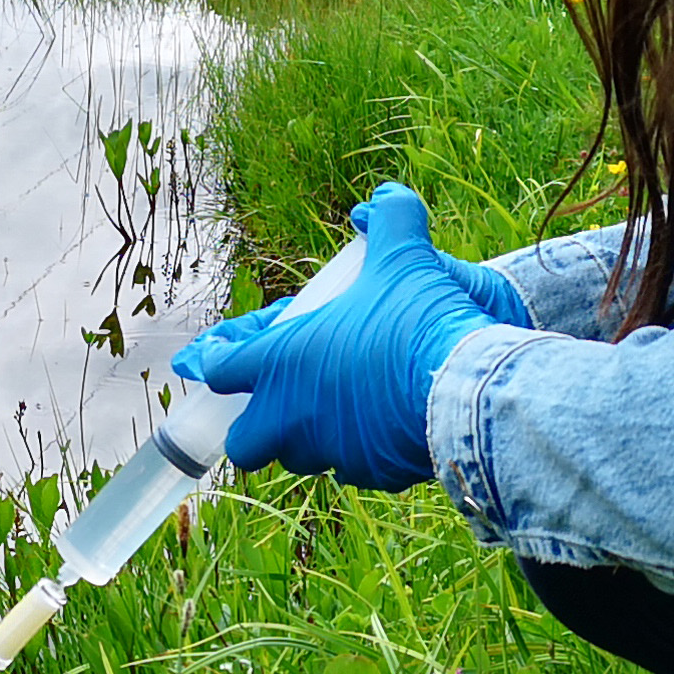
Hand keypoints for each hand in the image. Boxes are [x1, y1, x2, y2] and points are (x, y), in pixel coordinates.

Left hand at [170, 185, 508, 487]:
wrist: (469, 389)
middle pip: (246, 441)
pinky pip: (352, 469)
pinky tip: (381, 428)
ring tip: (333, 410)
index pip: (223, 369)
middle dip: (251, 426)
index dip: (212, 361)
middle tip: (272, 404)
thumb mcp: (406, 256)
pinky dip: (358, 453)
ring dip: (308, 437)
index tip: (204, 360)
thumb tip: (385, 198)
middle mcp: (294, 414)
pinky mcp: (372, 474)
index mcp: (283, 361)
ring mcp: (332, 450)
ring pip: (301, 457)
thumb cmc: (420, 320)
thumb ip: (392, 219)